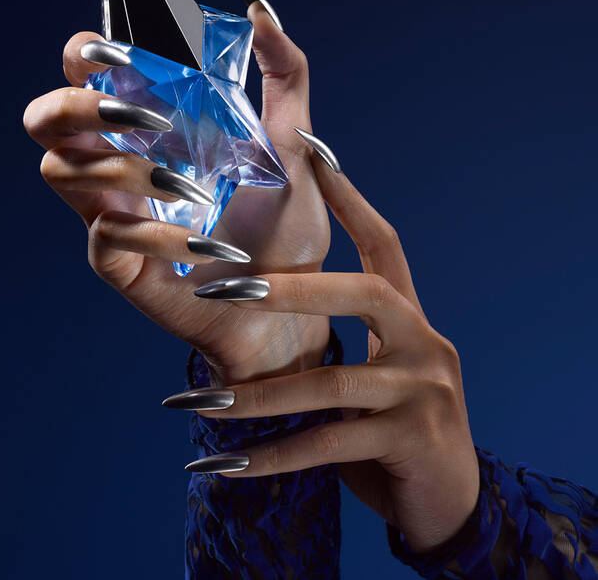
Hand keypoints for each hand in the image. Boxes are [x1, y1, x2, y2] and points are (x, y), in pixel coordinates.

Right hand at [23, 0, 331, 383]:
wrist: (288, 299)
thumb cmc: (285, 222)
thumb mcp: (294, 143)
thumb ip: (284, 74)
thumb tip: (258, 12)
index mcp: (149, 127)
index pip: (85, 75)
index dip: (84, 55)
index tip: (119, 53)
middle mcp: (119, 163)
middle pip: (46, 118)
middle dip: (75, 106)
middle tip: (136, 119)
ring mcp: (113, 213)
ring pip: (62, 171)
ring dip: (121, 170)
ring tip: (187, 186)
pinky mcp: (118, 262)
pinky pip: (106, 235)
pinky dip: (155, 232)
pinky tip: (201, 239)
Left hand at [168, 142, 478, 552]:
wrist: (451, 501)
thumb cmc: (398, 428)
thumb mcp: (375, 373)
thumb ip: (342, 344)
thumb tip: (273, 312)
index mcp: (411, 317)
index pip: (383, 243)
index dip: (350, 197)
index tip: (313, 153)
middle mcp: (425, 342)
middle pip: (363, 292)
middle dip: (294, 288)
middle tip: (225, 289)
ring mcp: (424, 391)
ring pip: (333, 382)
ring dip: (262, 396)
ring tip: (202, 402)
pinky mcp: (413, 441)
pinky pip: (329, 444)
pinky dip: (274, 456)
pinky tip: (226, 465)